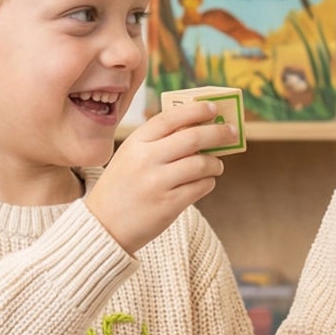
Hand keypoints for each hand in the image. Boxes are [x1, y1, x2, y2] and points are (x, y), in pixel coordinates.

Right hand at [85, 101, 237, 253]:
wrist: (104, 226)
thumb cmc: (122, 187)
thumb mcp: (130, 157)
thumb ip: (158, 142)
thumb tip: (199, 128)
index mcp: (135, 143)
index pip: (170, 118)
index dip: (194, 110)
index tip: (212, 108)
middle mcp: (146, 160)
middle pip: (193, 138)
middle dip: (218, 133)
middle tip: (232, 133)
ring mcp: (158, 183)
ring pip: (202, 163)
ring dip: (215, 163)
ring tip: (216, 165)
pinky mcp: (169, 205)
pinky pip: (201, 186)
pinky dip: (208, 182)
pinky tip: (204, 181)